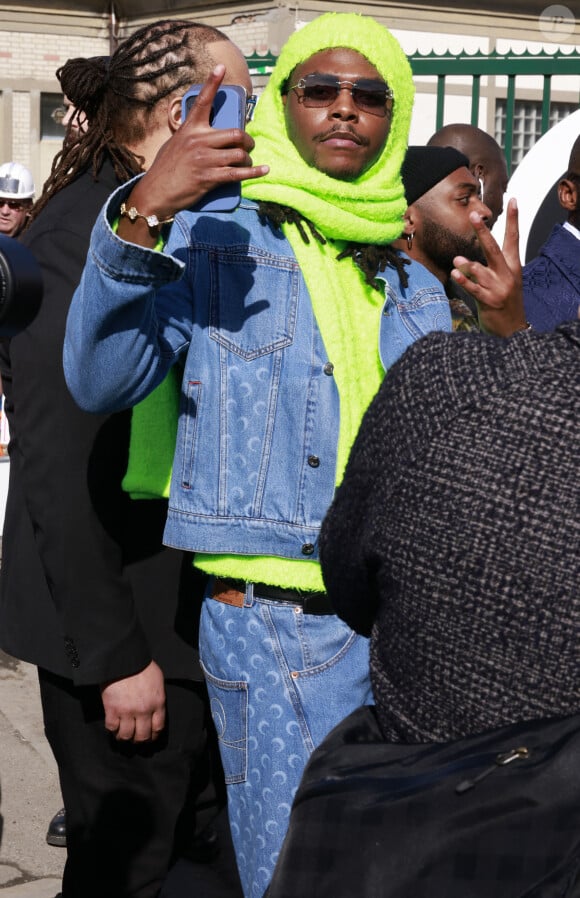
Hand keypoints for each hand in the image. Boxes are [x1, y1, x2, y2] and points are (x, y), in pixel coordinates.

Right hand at [100, 660, 165, 742]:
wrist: (123, 658)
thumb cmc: (141, 665)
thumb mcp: (157, 679)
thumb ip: (157, 696)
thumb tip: (156, 708)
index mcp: (158, 702)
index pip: (158, 727)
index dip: (153, 736)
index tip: (149, 737)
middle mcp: (144, 710)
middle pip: (142, 736)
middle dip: (139, 740)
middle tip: (135, 738)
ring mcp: (127, 711)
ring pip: (126, 735)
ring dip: (124, 737)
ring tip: (122, 734)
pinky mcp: (112, 709)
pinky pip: (112, 728)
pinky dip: (112, 729)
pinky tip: (113, 725)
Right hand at [118, 64, 268, 245]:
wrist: (157, 192)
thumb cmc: (165, 169)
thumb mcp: (175, 144)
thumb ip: (192, 136)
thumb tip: (207, 136)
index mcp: (190, 128)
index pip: (203, 100)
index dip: (213, 82)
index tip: (221, 67)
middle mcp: (199, 140)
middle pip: (235, 133)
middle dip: (247, 140)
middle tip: (248, 146)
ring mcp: (205, 159)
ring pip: (239, 154)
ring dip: (248, 159)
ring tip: (247, 163)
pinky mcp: (209, 178)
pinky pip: (237, 173)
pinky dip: (254, 172)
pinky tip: (264, 170)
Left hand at [450, 197, 527, 336]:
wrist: (513, 330)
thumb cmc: (505, 302)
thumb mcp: (504, 281)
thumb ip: (489, 268)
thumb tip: (465, 259)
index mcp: (513, 266)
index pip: (514, 238)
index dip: (514, 219)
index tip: (513, 200)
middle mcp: (507, 275)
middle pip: (494, 248)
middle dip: (483, 231)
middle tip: (474, 215)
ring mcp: (499, 288)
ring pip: (481, 270)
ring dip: (468, 265)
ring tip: (457, 261)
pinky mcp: (489, 301)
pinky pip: (474, 289)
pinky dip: (464, 281)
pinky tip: (456, 274)